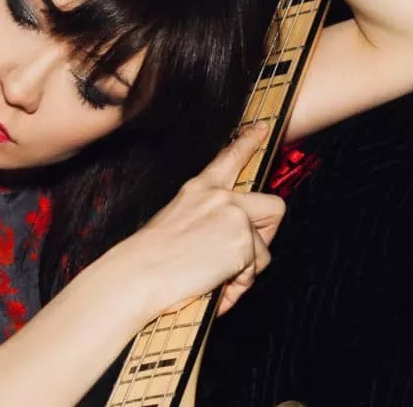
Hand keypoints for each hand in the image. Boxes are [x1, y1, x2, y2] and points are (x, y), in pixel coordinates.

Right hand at [113, 122, 285, 321]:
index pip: (229, 158)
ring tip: (214, 279)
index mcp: (197, 189)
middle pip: (273, 206)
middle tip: (247, 255)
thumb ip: (207, 220)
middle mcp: (219, 197)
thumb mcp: (177, 222)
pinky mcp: (243, 243)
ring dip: (244, 271)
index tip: (263, 127)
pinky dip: (238, 286)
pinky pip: (254, 272)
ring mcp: (234, 217)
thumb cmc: (149, 256)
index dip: (249, 142)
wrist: (140, 273)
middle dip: (267, 234)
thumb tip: (231, 240)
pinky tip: (214, 286)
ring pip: (263, 251)